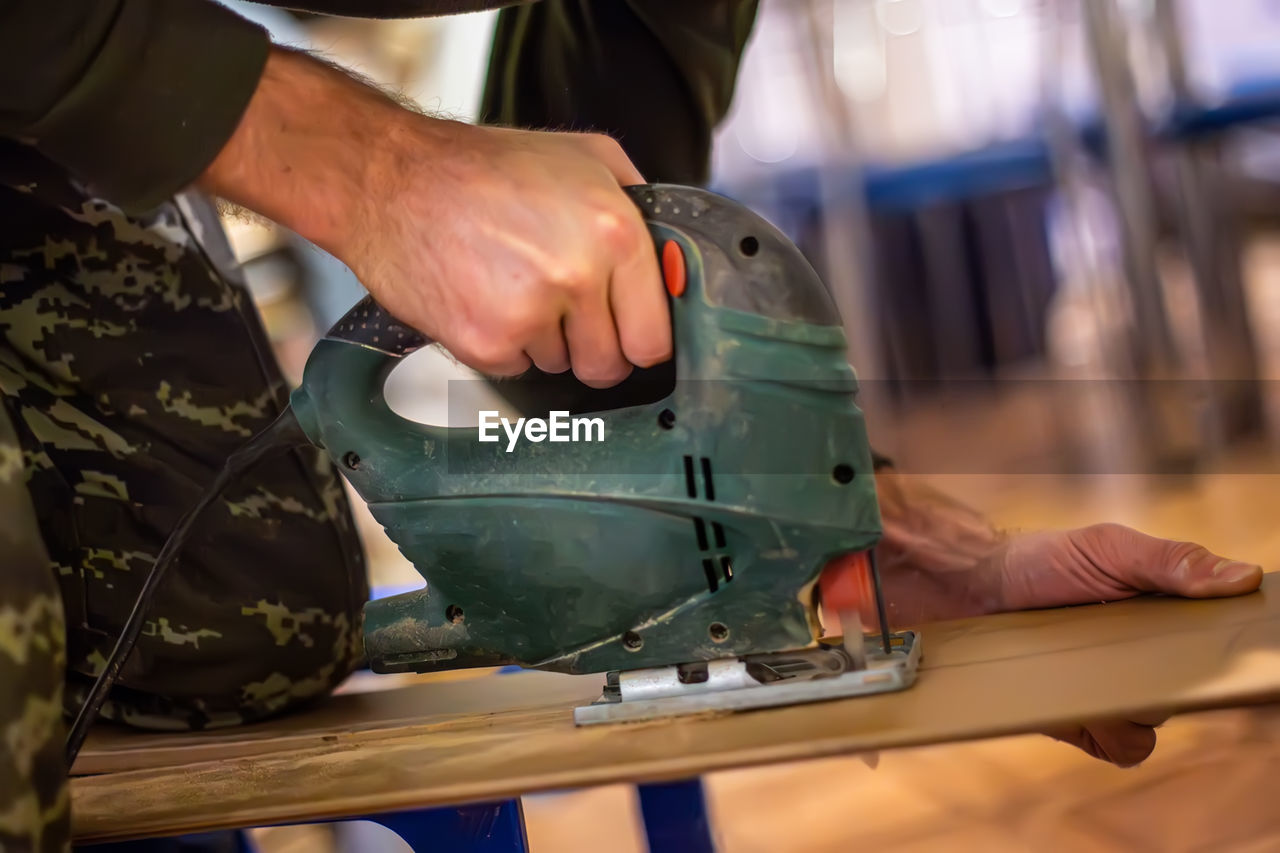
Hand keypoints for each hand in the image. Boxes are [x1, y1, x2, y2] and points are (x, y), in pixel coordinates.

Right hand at [200, 48, 669, 387]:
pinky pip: (516, 370)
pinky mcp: (485, 343)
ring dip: (544, 340)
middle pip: (611, 364)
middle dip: (593, 345)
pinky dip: (503, 345)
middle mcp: (577, 276)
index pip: (655, 336)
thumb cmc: (483, 167)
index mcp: (613, 232)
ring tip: (511, 283)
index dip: (641, 338)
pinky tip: (483, 297)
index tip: (629, 334)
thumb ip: (640, 205)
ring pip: (561, 367)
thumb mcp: (586, 157)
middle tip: (563, 308)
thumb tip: (673, 258)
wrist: (390, 180)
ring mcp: (530, 314)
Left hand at [864, 471, 1263, 765]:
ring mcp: (1113, 695)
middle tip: (1136, 649)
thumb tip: (1243, 578)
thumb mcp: (1109, 548)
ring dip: (1131, 704)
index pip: (1215, 653)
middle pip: (1189, 693)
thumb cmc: (1043, 561)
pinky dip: (1106, 728)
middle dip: (1172, 679)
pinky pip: (1117, 746)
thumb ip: (1171, 561)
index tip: (1214, 644)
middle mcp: (1148, 664)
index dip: (1222, 655)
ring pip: (1151, 724)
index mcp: (1168, 622)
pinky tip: (1077, 697)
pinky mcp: (1081, 722)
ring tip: (1091, 666)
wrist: (972, 586)